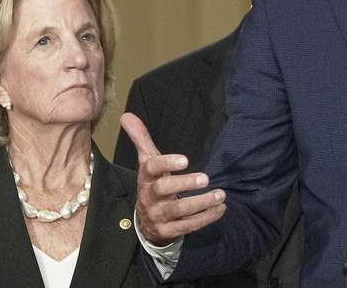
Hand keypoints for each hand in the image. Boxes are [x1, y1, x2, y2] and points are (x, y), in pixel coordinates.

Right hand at [120, 112, 226, 245]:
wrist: (146, 221)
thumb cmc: (152, 184)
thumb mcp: (147, 163)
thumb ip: (141, 139)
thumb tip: (126, 115)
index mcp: (146, 178)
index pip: (152, 168)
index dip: (167, 163)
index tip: (186, 160)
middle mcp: (150, 197)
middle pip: (164, 190)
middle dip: (184, 184)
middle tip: (206, 178)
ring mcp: (158, 216)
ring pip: (178, 211)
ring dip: (201, 203)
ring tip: (221, 195)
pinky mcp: (168, 231)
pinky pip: (187, 227)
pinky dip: (206, 218)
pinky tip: (221, 209)